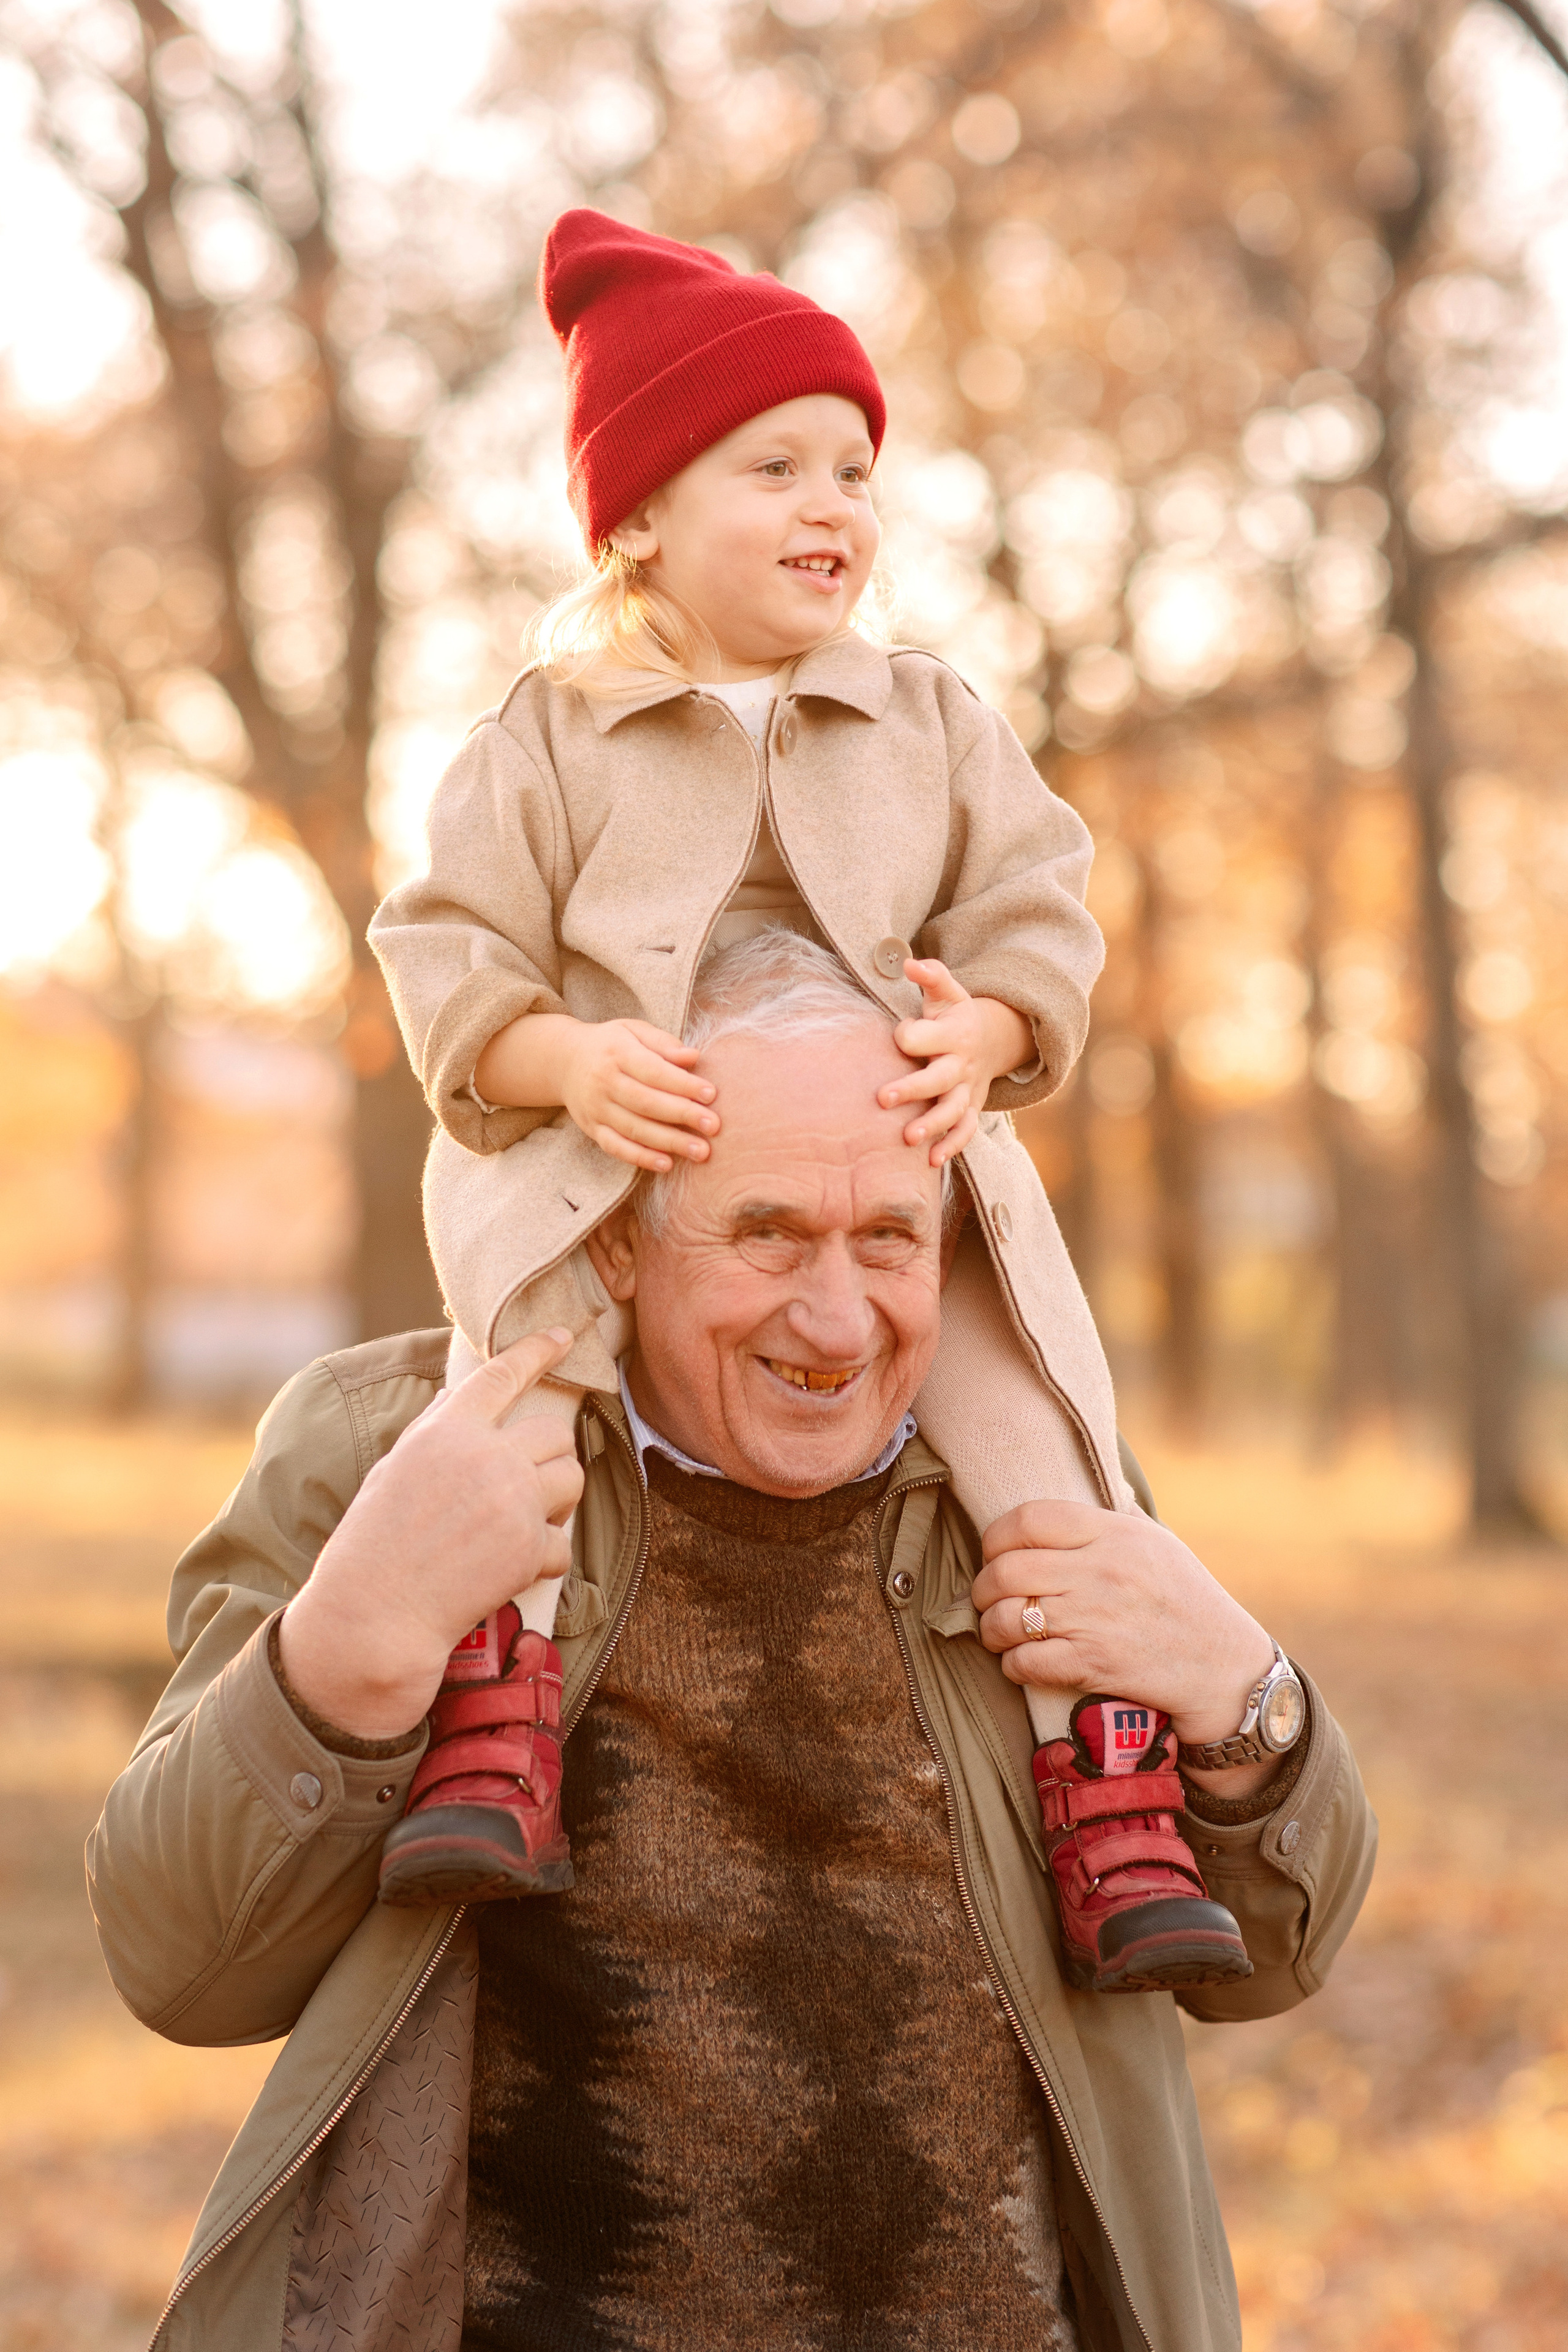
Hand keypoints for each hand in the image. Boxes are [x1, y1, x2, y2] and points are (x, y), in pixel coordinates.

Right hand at [277, 1328, 586, 1738]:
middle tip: (528, 1483)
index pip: (503, 1375)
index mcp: (446, 1431)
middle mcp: (487, 1457)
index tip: (565, 1336)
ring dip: (558, 1499)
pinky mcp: (530, 1548)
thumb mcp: (394, 1470)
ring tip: (524, 1521)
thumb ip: (434, 1432)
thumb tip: (458, 1399)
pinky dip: (546, 1557)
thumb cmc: (373, 1544)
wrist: (375, 1614)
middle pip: (557, 1434)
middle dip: (550, 1457)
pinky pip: (564, 1542)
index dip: (538, 1350)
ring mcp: (514, 1502)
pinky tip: (514, 1568)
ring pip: (573, 1478)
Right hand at [560, 1017, 719, 1172]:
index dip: (683, 1084)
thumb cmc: (611, 1045)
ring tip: (701, 1151)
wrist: (564, 1061)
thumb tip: (694, 1057)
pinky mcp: (592, 1129)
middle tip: (714, 1126)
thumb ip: (663, 1043)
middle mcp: (604, 1082)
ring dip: (669, 1142)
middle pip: (646, 1103)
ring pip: (634, 1129)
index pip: (654, 1071)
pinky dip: (641, 1158)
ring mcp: (596, 1108)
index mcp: (617, 1053)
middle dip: (682, 1115)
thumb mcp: (634, 1031)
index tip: (711, 1094)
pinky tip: (667, 1164)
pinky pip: (616, 1147)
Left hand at [878, 960, 1033, 1166]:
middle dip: (912, 1089)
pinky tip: (932, 1160)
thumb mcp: (946, 991)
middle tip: (881, 1098)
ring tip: (907, 1139)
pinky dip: (952, 1145)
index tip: (897, 1034)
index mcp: (952, 1033)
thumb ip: (930, 975)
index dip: (908, 1035)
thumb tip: (908, 962)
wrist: (991, 1037)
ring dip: (932, 1124)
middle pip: (938, 1079)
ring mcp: (967, 1089)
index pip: (924, 1037)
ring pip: (952, 1110)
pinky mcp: (971, 1108)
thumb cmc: (953, 1014)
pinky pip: (966, 1131)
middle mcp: (961, 1064)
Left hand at [971, 1499, 1280, 1795]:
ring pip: (1006, 1618)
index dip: (997, 1536)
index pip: (1030, 1518)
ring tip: (997, 1632)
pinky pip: (1025, 1662)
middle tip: (986, 1598)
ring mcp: (1094, 1619)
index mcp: (1114, 1534)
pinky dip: (1012, 1665)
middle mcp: (1100, 1571)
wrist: (1223, 1667)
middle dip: (983, 1588)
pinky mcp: (1093, 1664)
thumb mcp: (1160, 1542)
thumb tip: (1109, 1482)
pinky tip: (1020, 1662)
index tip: (994, 1552)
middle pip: (1006, 1570)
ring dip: (991, 1629)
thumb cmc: (1188, 1600)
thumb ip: (1121, 1515)